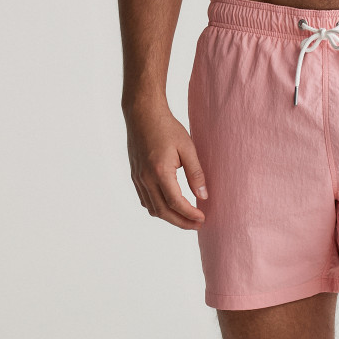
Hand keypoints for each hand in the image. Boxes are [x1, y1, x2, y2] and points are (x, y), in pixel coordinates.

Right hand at [125, 99, 207, 229]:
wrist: (142, 114)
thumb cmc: (167, 127)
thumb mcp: (187, 147)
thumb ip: (195, 173)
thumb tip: (203, 196)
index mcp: (160, 172)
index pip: (176, 203)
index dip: (190, 214)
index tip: (203, 218)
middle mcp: (146, 179)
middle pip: (163, 212)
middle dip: (181, 222)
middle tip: (197, 225)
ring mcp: (138, 178)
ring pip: (152, 208)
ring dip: (169, 217)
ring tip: (185, 218)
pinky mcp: (135, 176)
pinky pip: (145, 200)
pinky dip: (157, 208)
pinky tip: (169, 206)